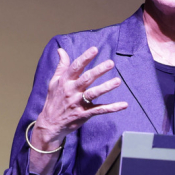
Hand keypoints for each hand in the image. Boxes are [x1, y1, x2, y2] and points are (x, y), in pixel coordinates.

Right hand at [29, 47, 126, 168]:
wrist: (50, 124)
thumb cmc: (54, 100)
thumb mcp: (54, 82)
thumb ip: (61, 66)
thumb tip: (61, 50)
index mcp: (65, 81)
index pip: (76, 67)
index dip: (85, 58)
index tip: (95, 49)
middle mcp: (71, 91)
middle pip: (86, 78)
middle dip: (99, 70)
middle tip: (111, 63)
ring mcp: (78, 103)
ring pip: (93, 93)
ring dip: (106, 87)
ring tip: (118, 81)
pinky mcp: (84, 114)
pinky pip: (100, 110)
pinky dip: (112, 108)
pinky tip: (123, 105)